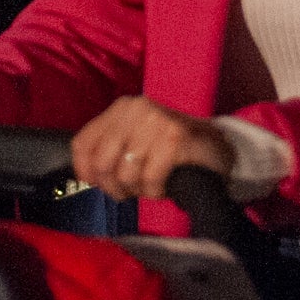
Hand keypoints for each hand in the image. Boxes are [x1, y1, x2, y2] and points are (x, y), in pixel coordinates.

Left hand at [73, 95, 234, 206]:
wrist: (217, 146)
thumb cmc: (170, 148)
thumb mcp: (134, 140)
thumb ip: (108, 151)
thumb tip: (85, 175)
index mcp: (122, 108)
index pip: (82, 144)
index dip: (85, 172)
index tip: (98, 185)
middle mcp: (137, 109)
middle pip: (102, 163)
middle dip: (115, 187)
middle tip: (131, 191)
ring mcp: (157, 122)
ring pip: (126, 174)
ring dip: (139, 190)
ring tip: (152, 185)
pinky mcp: (175, 139)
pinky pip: (150, 178)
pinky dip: (156, 191)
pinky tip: (165, 186)